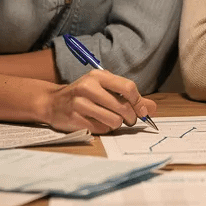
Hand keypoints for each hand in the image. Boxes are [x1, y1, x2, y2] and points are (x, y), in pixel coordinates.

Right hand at [41, 70, 156, 133]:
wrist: (53, 102)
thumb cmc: (84, 95)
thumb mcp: (105, 89)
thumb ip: (129, 97)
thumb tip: (153, 108)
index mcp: (98, 76)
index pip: (128, 88)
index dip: (139, 102)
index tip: (143, 112)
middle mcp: (88, 87)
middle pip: (123, 107)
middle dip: (130, 117)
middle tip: (128, 119)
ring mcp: (80, 103)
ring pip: (114, 120)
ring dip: (116, 124)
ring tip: (110, 120)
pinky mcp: (75, 119)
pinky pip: (101, 129)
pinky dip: (104, 129)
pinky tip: (97, 122)